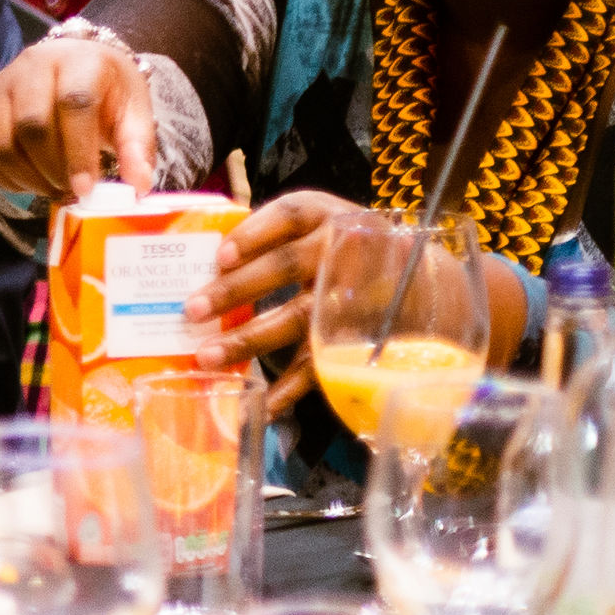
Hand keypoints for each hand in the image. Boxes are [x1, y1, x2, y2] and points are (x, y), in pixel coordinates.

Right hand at [0, 35, 157, 205]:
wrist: (72, 64)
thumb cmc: (106, 90)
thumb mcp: (133, 109)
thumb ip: (136, 146)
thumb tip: (138, 184)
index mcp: (77, 61)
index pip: (73, 103)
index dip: (79, 151)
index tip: (86, 189)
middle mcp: (31, 67)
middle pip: (31, 124)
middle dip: (52, 169)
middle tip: (71, 192)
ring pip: (0, 142)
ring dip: (27, 178)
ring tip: (53, 189)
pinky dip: (2, 177)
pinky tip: (29, 183)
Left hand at [184, 189, 351, 419]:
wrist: (422, 284)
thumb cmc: (345, 250)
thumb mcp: (318, 226)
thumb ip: (273, 237)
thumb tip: (202, 265)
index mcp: (326, 214)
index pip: (289, 214)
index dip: (253, 233)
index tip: (219, 257)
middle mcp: (344, 248)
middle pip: (287, 266)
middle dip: (237, 289)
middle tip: (193, 310)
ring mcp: (356, 294)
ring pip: (300, 316)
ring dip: (251, 339)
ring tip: (208, 357)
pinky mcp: (362, 334)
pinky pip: (324, 359)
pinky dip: (291, 385)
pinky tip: (261, 401)